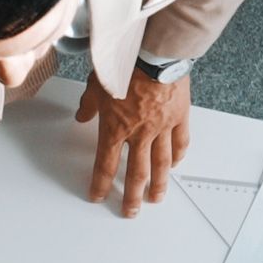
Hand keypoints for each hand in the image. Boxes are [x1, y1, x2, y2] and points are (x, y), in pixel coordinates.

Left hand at [77, 68, 190, 217]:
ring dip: (158, 185)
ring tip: (156, 198)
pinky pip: (180, 142)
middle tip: (131, 210)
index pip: (105, 165)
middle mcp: (139, 134)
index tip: (98, 196)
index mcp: (116, 129)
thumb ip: (89, 104)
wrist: (153, 51)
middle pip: (135, 173)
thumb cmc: (126, 64)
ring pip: (160, 164)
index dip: (101, 184)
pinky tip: (176, 165)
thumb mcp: (97, 84)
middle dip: (132, 195)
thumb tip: (82, 114)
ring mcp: (161, 127)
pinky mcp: (179, 117)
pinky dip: (178, 156)